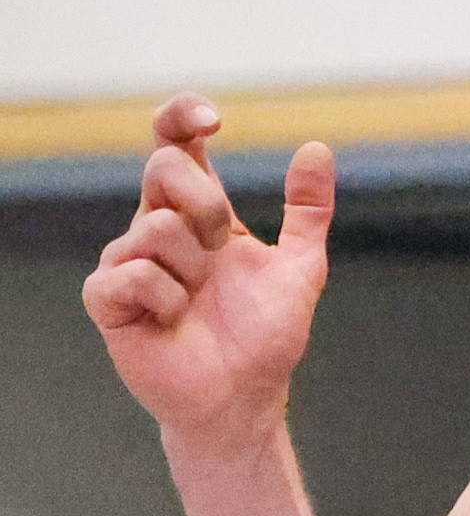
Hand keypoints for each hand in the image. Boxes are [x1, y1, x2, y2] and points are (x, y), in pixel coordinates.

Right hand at [81, 102, 335, 452]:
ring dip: (194, 268)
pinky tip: (175, 320)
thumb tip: (316, 147)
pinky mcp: (108, 299)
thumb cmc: (263, 337)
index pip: (176, 144)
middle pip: (163, 167)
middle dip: (206, 203)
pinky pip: (133, 272)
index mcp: (197, 212)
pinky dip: (167, 298)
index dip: (182, 116)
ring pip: (154, 226)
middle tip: (223, 247)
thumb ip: (308, 211)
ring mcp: (128, 261)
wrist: (243, 398)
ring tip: (199, 300)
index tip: (214, 119)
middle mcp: (157, 226)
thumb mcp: (301, 268)